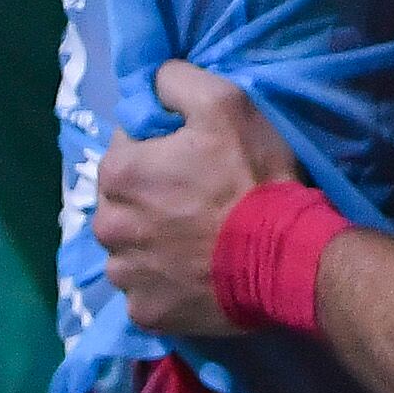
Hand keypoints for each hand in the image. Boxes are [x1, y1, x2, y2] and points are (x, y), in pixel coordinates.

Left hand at [95, 60, 303, 335]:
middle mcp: (107, 226)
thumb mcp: (225, 102)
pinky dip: (163, 283)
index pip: (122, 150)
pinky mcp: (144, 313)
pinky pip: (144, 291)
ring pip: (128, 250)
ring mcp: (125, 275)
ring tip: (195, 242)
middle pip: (120, 204)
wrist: (286, 257)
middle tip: (195, 203)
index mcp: (118, 174)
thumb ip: (176, 80)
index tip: (191, 160)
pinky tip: (194, 273)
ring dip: (151, 244)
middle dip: (147, 199)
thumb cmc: (253, 178)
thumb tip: (151, 79)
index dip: (156, 151)